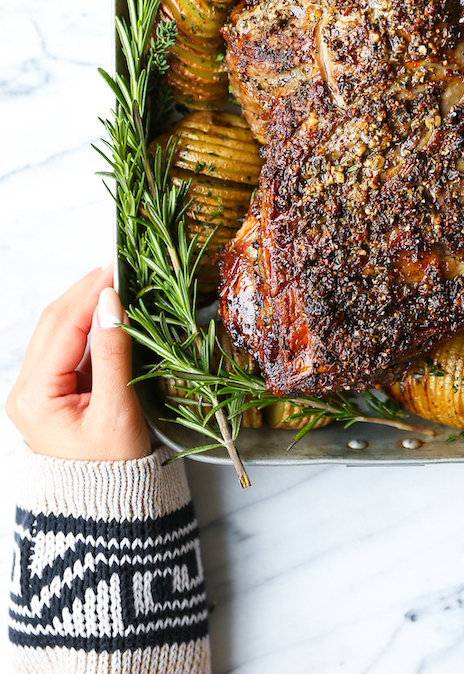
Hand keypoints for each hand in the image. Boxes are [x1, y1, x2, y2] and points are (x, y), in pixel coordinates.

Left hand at [6, 265, 151, 460]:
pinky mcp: (55, 393)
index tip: (119, 265)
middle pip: (55, 322)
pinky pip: (71, 348)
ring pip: (60, 331)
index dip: (91, 292)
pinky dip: (91, 326)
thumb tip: (112, 302)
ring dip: (88, 304)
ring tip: (119, 281)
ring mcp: (38, 391)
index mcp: (35, 396)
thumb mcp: (116, 412)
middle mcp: (27, 390)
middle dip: (86, 290)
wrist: (105, 515)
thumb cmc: (112, 473)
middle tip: (120, 264)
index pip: (63, 326)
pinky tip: (113, 313)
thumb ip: (113, 354)